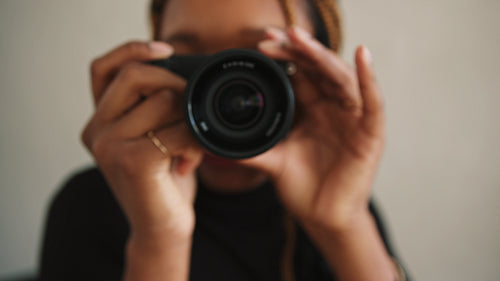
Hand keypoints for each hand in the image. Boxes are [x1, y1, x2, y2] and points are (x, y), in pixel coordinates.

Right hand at [81, 41, 203, 239]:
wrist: (160, 227)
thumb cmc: (162, 180)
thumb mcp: (153, 136)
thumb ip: (153, 107)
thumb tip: (181, 75)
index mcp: (99, 120)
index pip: (103, 68)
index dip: (132, 50)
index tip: (167, 51)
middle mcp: (96, 130)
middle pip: (136, 75)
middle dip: (175, 84)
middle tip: (193, 109)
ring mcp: (109, 145)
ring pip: (163, 100)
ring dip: (189, 119)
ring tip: (190, 146)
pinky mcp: (131, 161)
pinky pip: (178, 130)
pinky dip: (195, 141)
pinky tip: (191, 162)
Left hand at [245, 26, 384, 231]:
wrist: (323, 217)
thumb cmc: (303, 187)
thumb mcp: (273, 161)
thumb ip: (250, 148)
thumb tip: (213, 141)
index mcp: (313, 110)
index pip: (301, 74)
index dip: (284, 57)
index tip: (262, 44)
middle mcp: (334, 109)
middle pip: (319, 70)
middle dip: (298, 50)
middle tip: (277, 35)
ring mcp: (353, 119)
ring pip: (341, 78)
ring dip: (322, 56)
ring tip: (301, 39)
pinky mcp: (370, 134)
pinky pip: (373, 103)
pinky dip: (369, 79)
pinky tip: (362, 55)